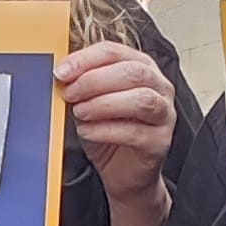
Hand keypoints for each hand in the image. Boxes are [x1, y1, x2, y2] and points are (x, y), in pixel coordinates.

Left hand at [60, 43, 176, 206]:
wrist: (122, 173)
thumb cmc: (109, 132)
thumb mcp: (90, 102)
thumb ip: (81, 85)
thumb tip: (62, 75)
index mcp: (140, 67)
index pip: (114, 52)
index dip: (85, 59)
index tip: (62, 71)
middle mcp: (158, 86)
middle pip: (132, 71)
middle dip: (95, 80)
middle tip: (70, 92)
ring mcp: (164, 114)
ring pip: (141, 99)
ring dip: (103, 104)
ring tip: (80, 112)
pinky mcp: (160, 141)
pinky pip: (134, 132)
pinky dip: (105, 130)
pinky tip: (87, 131)